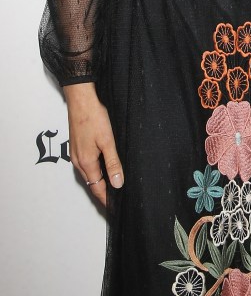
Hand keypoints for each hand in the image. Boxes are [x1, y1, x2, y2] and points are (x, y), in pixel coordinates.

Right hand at [64, 83, 123, 207]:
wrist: (80, 100)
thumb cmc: (94, 117)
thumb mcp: (107, 141)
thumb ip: (113, 163)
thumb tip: (117, 184)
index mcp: (86, 162)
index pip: (97, 188)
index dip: (106, 199)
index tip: (114, 208)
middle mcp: (78, 161)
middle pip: (92, 183)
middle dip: (103, 193)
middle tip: (115, 201)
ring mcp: (76, 154)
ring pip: (89, 174)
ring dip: (100, 181)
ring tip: (112, 187)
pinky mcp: (77, 146)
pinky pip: (87, 164)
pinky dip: (96, 171)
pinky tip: (104, 167)